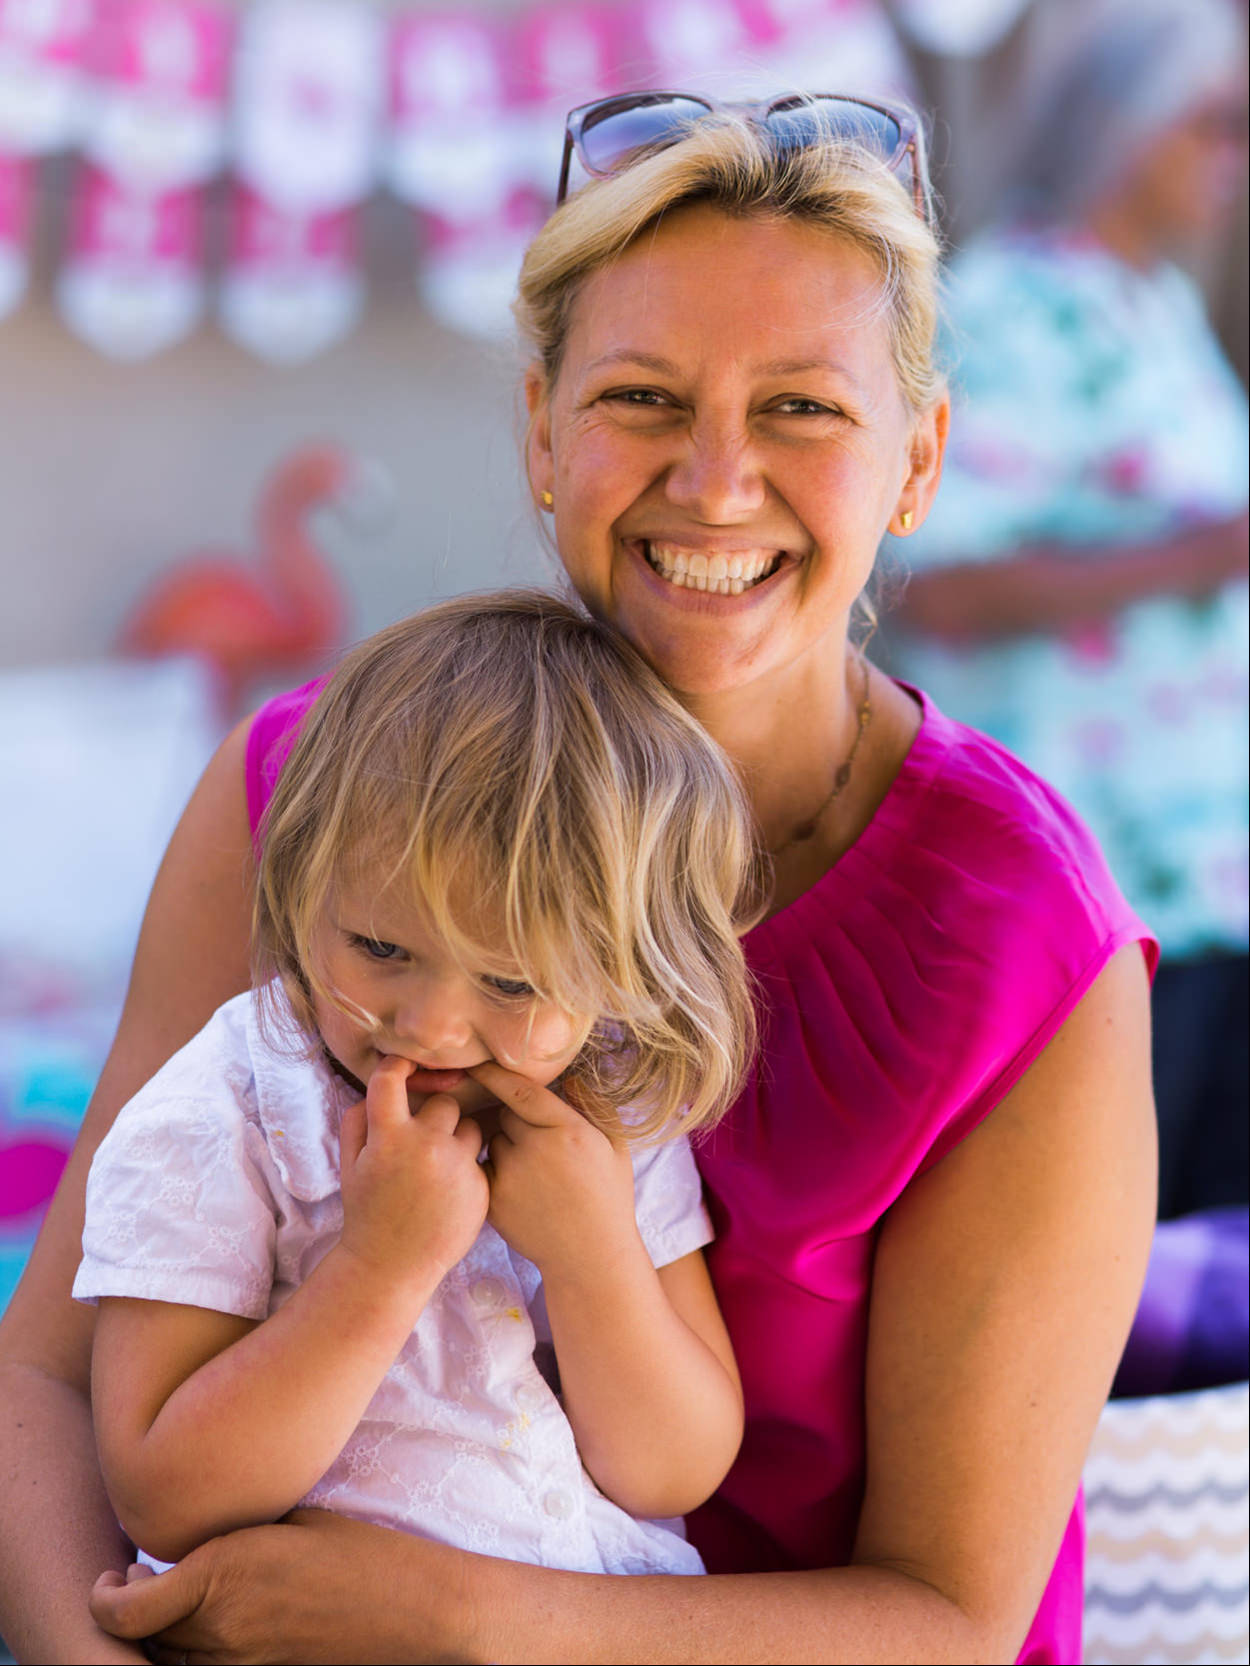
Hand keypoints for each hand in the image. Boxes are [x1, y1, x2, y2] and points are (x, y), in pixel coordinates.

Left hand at [88, 1509, 480, 1664]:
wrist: (421, 1614)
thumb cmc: (367, 1555)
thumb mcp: (293, 1522)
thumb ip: (233, 1536)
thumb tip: (193, 1539)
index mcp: (226, 1575)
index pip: (127, 1613)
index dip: (105, 1598)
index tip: (112, 1575)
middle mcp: (224, 1630)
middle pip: (144, 1640)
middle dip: (133, 1610)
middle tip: (139, 1579)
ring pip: (172, 1664)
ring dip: (162, 1638)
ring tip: (174, 1604)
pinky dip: (198, 1656)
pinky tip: (215, 1628)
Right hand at [338, 1056, 488, 1290]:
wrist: (392, 1264)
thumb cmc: (367, 1210)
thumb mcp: (350, 1163)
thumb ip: (359, 1119)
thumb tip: (383, 1084)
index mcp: (388, 1136)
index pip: (392, 1077)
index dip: (398, 1065)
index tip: (404, 1067)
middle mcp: (427, 1144)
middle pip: (445, 1101)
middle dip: (434, 1116)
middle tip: (420, 1142)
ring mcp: (458, 1165)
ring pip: (470, 1127)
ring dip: (456, 1139)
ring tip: (436, 1168)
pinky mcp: (480, 1185)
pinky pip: (479, 1157)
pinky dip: (466, 1167)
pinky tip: (448, 1190)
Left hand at [470, 1061, 637, 1278]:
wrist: (591, 1257)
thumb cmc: (609, 1198)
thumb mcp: (616, 1148)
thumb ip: (595, 1107)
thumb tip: (572, 1076)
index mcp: (568, 1130)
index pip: (521, 1090)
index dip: (495, 1074)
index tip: (477, 1063)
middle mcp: (535, 1149)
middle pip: (504, 1115)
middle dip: (515, 1121)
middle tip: (539, 1144)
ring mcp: (511, 1176)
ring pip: (493, 1143)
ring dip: (506, 1148)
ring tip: (535, 1174)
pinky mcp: (494, 1201)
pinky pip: (485, 1170)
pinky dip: (497, 1174)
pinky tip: (524, 1191)